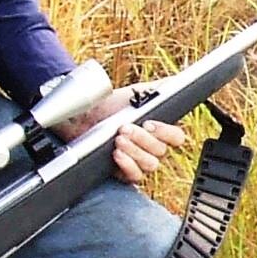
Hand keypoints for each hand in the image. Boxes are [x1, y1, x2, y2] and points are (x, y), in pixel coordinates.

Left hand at [54, 85, 187, 184]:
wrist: (81, 119)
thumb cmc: (108, 107)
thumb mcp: (132, 93)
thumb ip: (156, 89)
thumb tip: (175, 82)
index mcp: (158, 130)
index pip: (175, 137)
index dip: (166, 132)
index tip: (148, 123)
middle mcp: (151, 148)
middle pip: (161, 150)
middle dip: (142, 138)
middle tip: (124, 128)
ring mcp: (139, 161)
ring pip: (150, 164)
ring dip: (135, 151)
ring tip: (118, 140)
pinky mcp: (125, 173)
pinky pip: (135, 176)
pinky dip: (128, 165)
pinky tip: (117, 154)